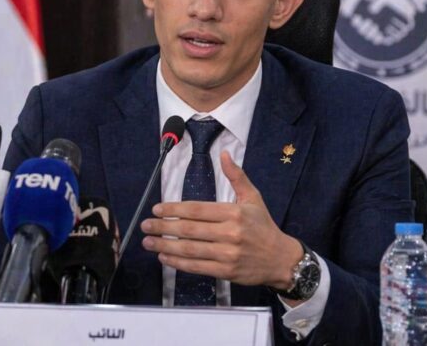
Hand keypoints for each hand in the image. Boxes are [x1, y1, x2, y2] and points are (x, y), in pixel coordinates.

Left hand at [140, 151, 303, 290]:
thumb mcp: (253, 197)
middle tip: (145, 226)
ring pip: (190, 250)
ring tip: (149, 242)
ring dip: (165, 246)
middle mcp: (230, 233)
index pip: (197, 210)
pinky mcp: (226, 272)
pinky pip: (196, 267)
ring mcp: (227, 254)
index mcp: (234, 213)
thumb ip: (236, 176)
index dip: (174, 209)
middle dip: (163, 227)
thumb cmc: (264, 227)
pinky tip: (164, 257)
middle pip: (189, 230)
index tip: (157, 210)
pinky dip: (178, 263)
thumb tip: (224, 154)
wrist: (281, 259)